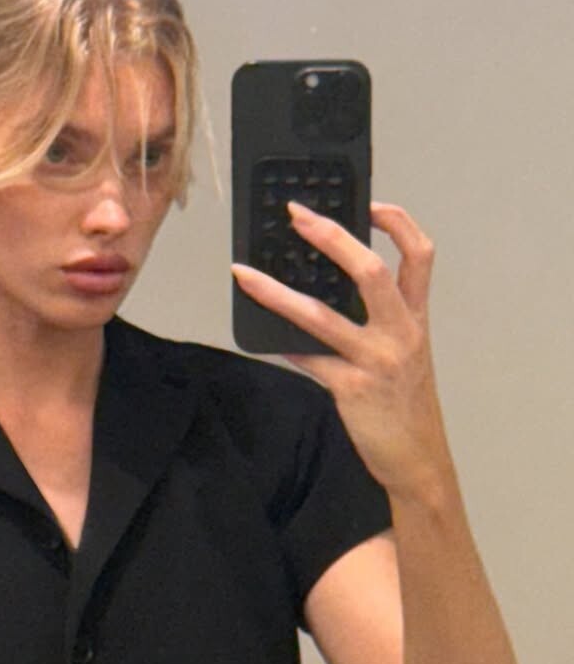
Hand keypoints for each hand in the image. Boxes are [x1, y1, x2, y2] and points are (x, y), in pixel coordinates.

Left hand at [231, 202, 455, 501]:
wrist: (417, 461)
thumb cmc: (407, 408)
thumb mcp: (407, 356)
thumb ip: (380, 323)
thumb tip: (330, 291)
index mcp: (416, 319)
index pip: (418, 254)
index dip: (397, 222)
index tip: (369, 202)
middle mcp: (400, 334)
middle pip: (369, 270)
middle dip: (331, 236)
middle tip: (297, 216)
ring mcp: (375, 361)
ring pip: (321, 315)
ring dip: (277, 292)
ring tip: (246, 275)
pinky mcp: (350, 388)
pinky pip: (305, 359)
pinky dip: (280, 343)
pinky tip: (259, 333)